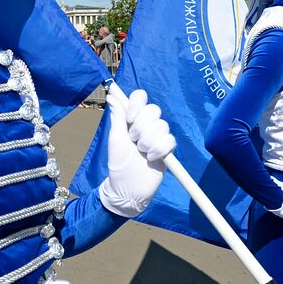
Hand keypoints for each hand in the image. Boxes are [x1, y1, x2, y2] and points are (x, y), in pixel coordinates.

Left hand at [98, 88, 176, 216]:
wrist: (128, 188)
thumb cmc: (119, 164)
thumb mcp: (116, 139)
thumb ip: (117, 116)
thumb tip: (112, 95)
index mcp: (132, 119)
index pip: (140, 97)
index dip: (137, 105)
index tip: (129, 118)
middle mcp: (147, 125)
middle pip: (153, 109)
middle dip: (141, 126)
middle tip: (133, 141)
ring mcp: (158, 136)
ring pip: (162, 125)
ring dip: (148, 141)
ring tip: (141, 153)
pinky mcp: (168, 149)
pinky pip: (170, 140)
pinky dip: (159, 150)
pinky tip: (151, 159)